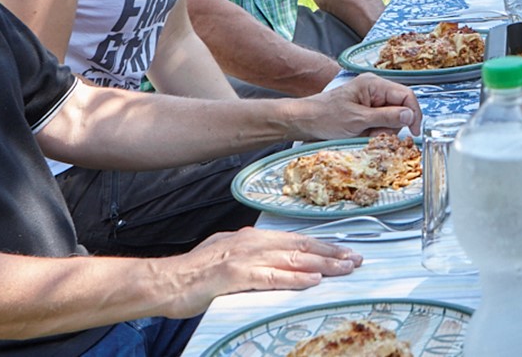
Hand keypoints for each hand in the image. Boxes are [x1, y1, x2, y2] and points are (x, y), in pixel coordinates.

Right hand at [160, 229, 362, 317]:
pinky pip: (271, 277)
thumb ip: (254, 259)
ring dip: (322, 264)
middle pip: (300, 246)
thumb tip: (276, 264)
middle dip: (331, 253)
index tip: (344, 251)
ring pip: (291, 259)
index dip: (322, 246)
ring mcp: (243, 258)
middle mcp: (251, 243)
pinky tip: (312, 280)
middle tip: (356, 259)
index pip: (295, 240)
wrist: (165, 282)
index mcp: (251, 239)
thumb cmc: (195, 274)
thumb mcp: (229, 258)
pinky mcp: (234, 276)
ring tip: (345, 268)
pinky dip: (294, 278)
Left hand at [298, 74, 421, 139]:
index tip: (413, 132)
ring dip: (383, 131)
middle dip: (392, 126)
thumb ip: (386, 117)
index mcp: (374, 84)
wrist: (304, 122)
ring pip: (391, 119)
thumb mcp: (358, 119)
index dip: (413, 113)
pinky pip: (381, 124)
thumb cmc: (326, 117)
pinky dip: (376, 133)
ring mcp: (370, 102)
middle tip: (375, 135)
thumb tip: (410, 115)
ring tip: (364, 136)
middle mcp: (375, 91)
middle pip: (400, 109)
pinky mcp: (366, 113)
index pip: (406, 95)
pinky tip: (363, 136)